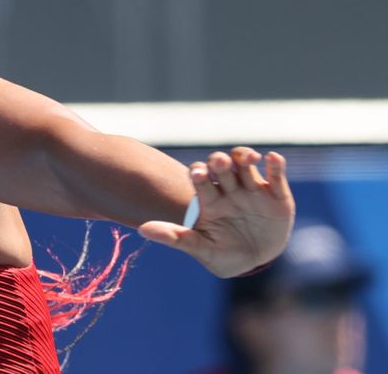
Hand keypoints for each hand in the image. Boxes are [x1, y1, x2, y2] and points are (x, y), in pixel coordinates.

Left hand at [138, 147, 294, 277]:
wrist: (254, 261)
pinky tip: (273, 158)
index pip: (201, 178)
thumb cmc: (221, 254)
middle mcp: (229, 189)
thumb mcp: (200, 248)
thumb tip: (142, 229)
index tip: (198, 175)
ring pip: (247, 166)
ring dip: (245, 158)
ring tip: (248, 158)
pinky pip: (276, 176)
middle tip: (219, 162)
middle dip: (220, 163)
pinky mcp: (277, 195)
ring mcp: (253, 190)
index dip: (200, 175)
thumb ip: (175, 237)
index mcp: (209, 199)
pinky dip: (276, 166)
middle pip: (222, 168)